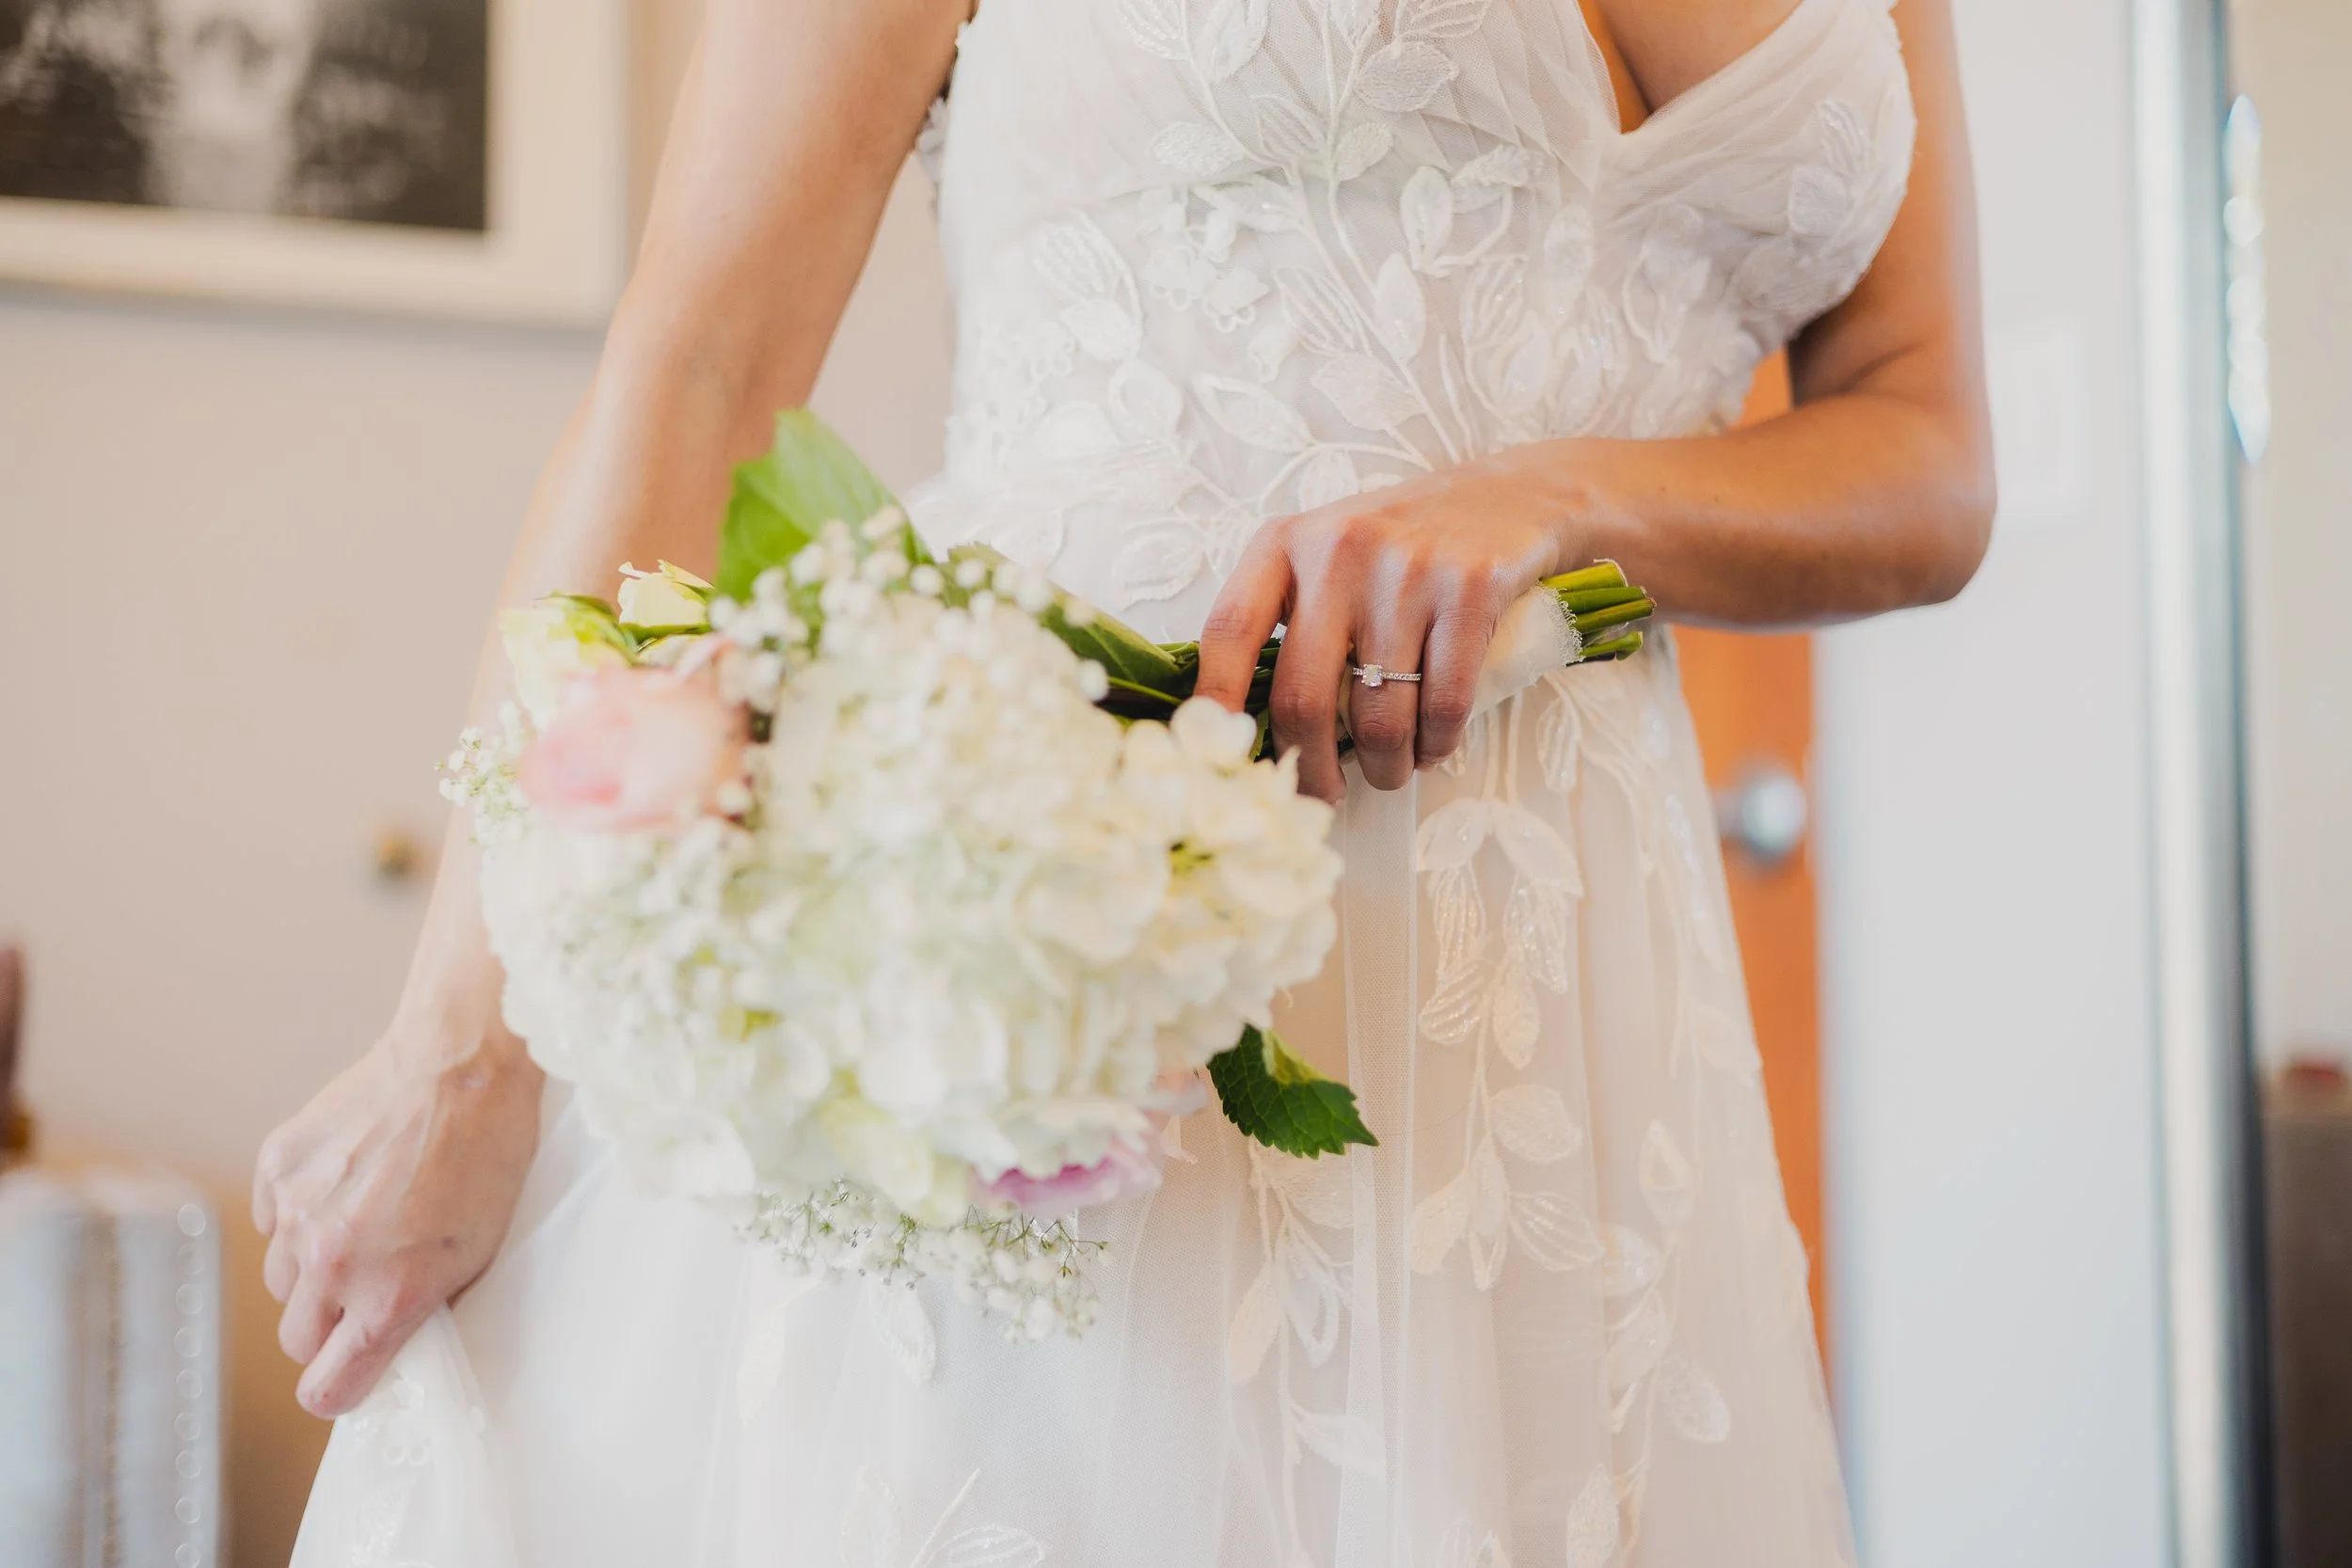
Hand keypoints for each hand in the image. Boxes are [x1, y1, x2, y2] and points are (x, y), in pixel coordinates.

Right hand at [252, 1012, 541, 1416]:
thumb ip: (425, 1305)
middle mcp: (332, 1264)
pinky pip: (273, 1220)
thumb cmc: (488, 1153)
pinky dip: (298, 1215)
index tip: (351, 1377)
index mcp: (387, 1295)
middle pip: (297, 1338)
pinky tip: (344, 1185)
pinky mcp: (277, 1167)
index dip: (339, 1389)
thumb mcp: (481, 1250)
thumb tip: (393, 1341)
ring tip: (362, 1228)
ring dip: (311, 1271)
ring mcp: (297, 1214)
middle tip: (363, 1294)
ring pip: (281, 1280)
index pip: (326, 1389)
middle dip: (327, 1329)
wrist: (462, 1062)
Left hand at [1193, 447, 1567, 799]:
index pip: (1228, 631)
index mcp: (1285, 543)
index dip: (1216, 703)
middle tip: (1322, 796)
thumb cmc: (1400, 551)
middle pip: (1303, 697)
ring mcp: (1406, 567)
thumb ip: (1289, 623)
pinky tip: (1433, 746)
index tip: (1218, 760)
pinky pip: (1444, 702)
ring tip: (1390, 771)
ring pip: (1379, 714)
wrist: (1509, 498)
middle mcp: (1338, 549)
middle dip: (1310, 768)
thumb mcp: (1327, 559)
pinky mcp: (1470, 586)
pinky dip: (1436, 744)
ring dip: (1385, 765)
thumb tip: (1250, 734)